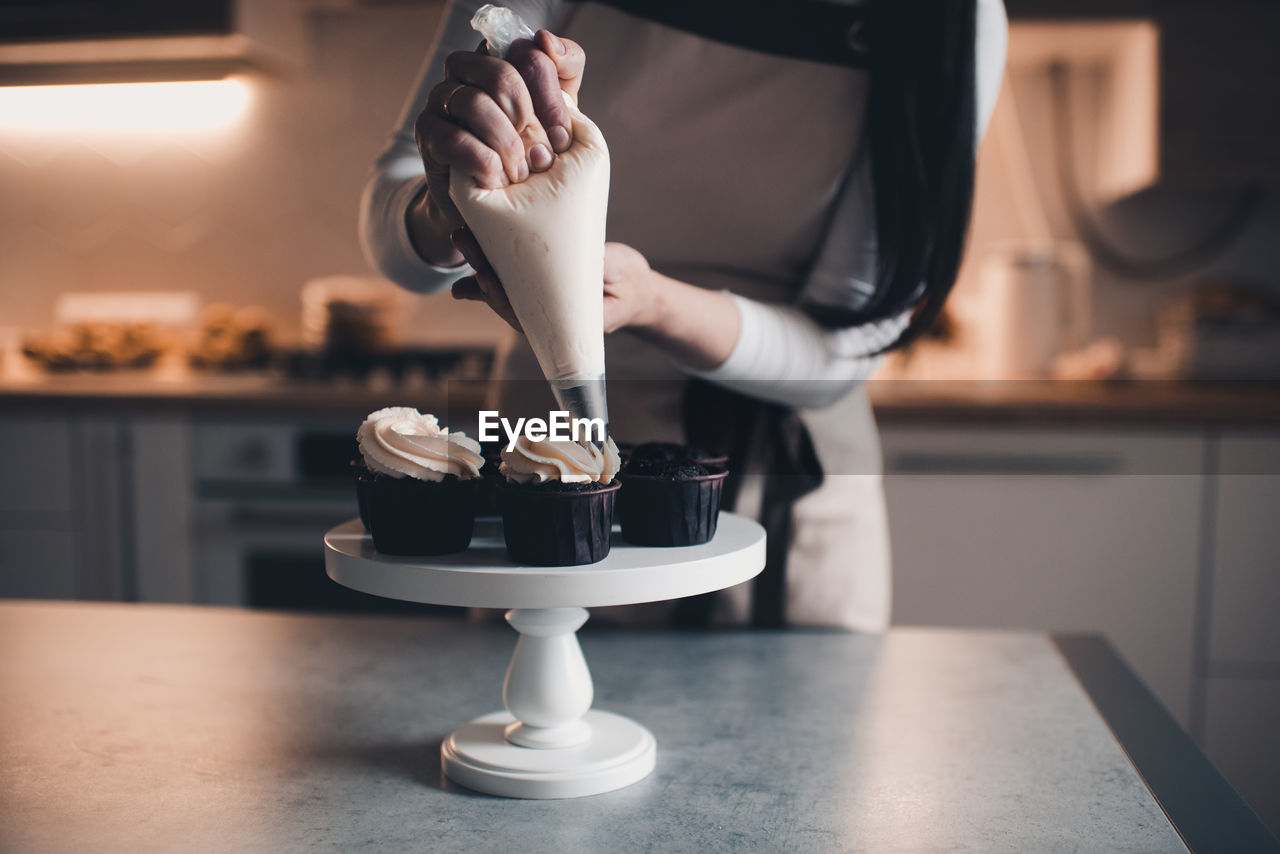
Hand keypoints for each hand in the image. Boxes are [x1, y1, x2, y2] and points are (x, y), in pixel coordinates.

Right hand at [408, 30, 585, 265]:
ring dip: (505, 143)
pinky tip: (497, 182)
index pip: (526, 52)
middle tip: (541, 155)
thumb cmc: (528, 160)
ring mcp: (443, 101)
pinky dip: (483, 163)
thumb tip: (545, 41)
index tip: (562, 137)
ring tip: (520, 174)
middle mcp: (467, 73)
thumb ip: (564, 79)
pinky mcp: (428, 135)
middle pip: (500, 71)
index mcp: (500, 63)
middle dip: (527, 117)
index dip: (549, 93)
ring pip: (474, 102)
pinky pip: (455, 140)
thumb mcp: (556, 122)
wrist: (492, 211)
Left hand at [449, 240, 658, 334]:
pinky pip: (512, 274)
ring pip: (503, 285)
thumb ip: (601, 264)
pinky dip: (492, 258)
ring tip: (461, 235)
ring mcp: (541, 299)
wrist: (636, 290)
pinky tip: (474, 239)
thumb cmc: (631, 285)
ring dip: (479, 262)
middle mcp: (545, 315)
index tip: (484, 277)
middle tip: (461, 238)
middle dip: (480, 270)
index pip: (522, 314)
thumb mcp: (618, 272)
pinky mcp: (540, 282)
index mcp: (563, 321)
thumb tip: (588, 253)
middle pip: (504, 296)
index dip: (500, 297)